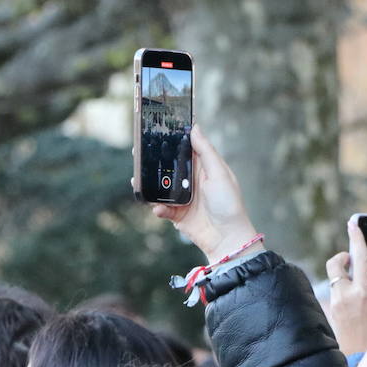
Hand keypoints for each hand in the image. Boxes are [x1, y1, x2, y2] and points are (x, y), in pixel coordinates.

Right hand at [150, 126, 261, 263]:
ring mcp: (183, 198)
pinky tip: (158, 208)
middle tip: (138, 153)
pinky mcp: (177, 215)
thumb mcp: (219, 173)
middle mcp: (191, 181)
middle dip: (153, 161)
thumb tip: (195, 128)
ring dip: (149, 184)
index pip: (184, 150)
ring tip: (138, 180)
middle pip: (168, 167)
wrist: (227, 238)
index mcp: (203, 168)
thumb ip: (206, 151)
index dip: (171, 141)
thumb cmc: (228, 204)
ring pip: (160, 187)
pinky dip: (158, 208)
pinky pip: (162, 208)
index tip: (157, 130)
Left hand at [325, 220, 366, 354]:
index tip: (353, 223)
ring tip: (355, 281)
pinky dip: (343, 289)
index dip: (356, 239)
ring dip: (342, 275)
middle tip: (350, 260)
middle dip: (341, 258)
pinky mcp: (330, 309)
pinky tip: (353, 296)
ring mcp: (336, 302)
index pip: (360, 258)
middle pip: (335, 264)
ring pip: (334, 278)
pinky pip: (335, 291)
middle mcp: (346, 295)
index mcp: (363, 292)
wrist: (359, 357)